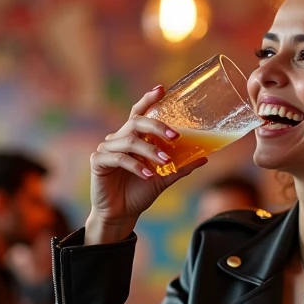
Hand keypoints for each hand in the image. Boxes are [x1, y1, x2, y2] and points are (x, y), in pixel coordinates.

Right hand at [86, 85, 204, 244]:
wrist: (121, 214)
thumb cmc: (139, 193)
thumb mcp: (164, 178)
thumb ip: (181, 166)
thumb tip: (204, 156)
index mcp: (133, 137)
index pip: (139, 112)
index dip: (148, 100)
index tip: (162, 89)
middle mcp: (118, 138)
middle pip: (136, 121)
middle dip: (156, 125)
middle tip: (175, 135)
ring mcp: (106, 149)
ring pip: (129, 141)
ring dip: (149, 151)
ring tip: (164, 161)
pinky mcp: (98, 162)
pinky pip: (118, 158)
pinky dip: (136, 166)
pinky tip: (148, 175)